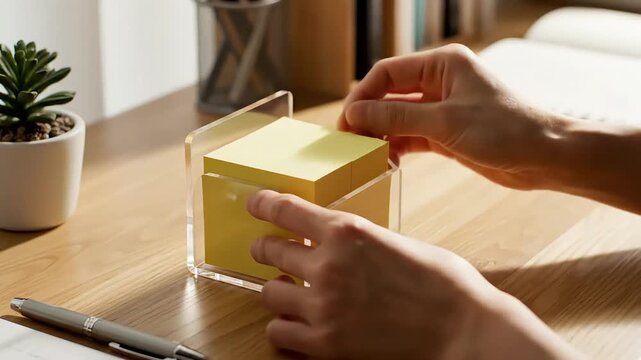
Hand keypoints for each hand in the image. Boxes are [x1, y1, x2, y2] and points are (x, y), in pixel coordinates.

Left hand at [247, 190, 581, 358]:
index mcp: (348, 232)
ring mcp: (323, 307)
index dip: (263, 204)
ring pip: (270, 294)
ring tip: (290, 292)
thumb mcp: (398, 243)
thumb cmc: (444, 285)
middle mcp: (327, 266)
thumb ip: (359, 242)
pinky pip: (279, 334)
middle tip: (266, 250)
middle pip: (270, 251)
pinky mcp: (325, 345)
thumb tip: (339, 244)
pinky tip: (299, 325)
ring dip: (278, 291)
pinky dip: (285, 328)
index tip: (254, 203)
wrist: (463, 331)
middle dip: (265, 248)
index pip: (285, 210)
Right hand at [340, 43, 640, 213]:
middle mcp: (439, 82)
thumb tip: (355, 115)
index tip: (346, 122)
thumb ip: (396, 119)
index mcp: (442, 64)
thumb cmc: (506, 130)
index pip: (387, 73)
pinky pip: (410, 136)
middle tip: (349, 141)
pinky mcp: (445, 133)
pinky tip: (387, 161)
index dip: (362, 96)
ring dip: (380, 135)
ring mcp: (442, 108)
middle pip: (389, 95)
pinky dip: (396, 148)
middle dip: (368, 117)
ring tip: (366, 155)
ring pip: (397, 118)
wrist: (545, 157)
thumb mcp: (445, 122)